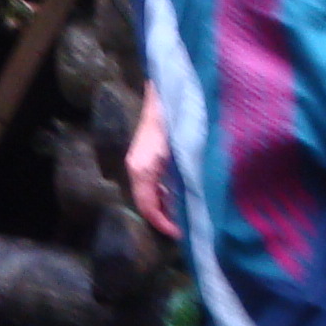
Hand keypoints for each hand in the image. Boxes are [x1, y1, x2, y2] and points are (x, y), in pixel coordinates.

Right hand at [125, 85, 176, 239]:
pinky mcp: (143, 155)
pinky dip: (162, 192)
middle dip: (162, 217)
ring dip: (163, 205)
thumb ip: (183, 181)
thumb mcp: (184, 154)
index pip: (147, 207)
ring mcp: (137, 160)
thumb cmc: (177, 121)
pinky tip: (177, 192)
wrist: (166, 92)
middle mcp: (135, 167)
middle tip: (183, 227)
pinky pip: (149, 182)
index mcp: (142, 170)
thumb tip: (190, 206)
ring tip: (183, 213)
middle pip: (144, 202)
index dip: (163, 224)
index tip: (180, 233)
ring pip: (146, 192)